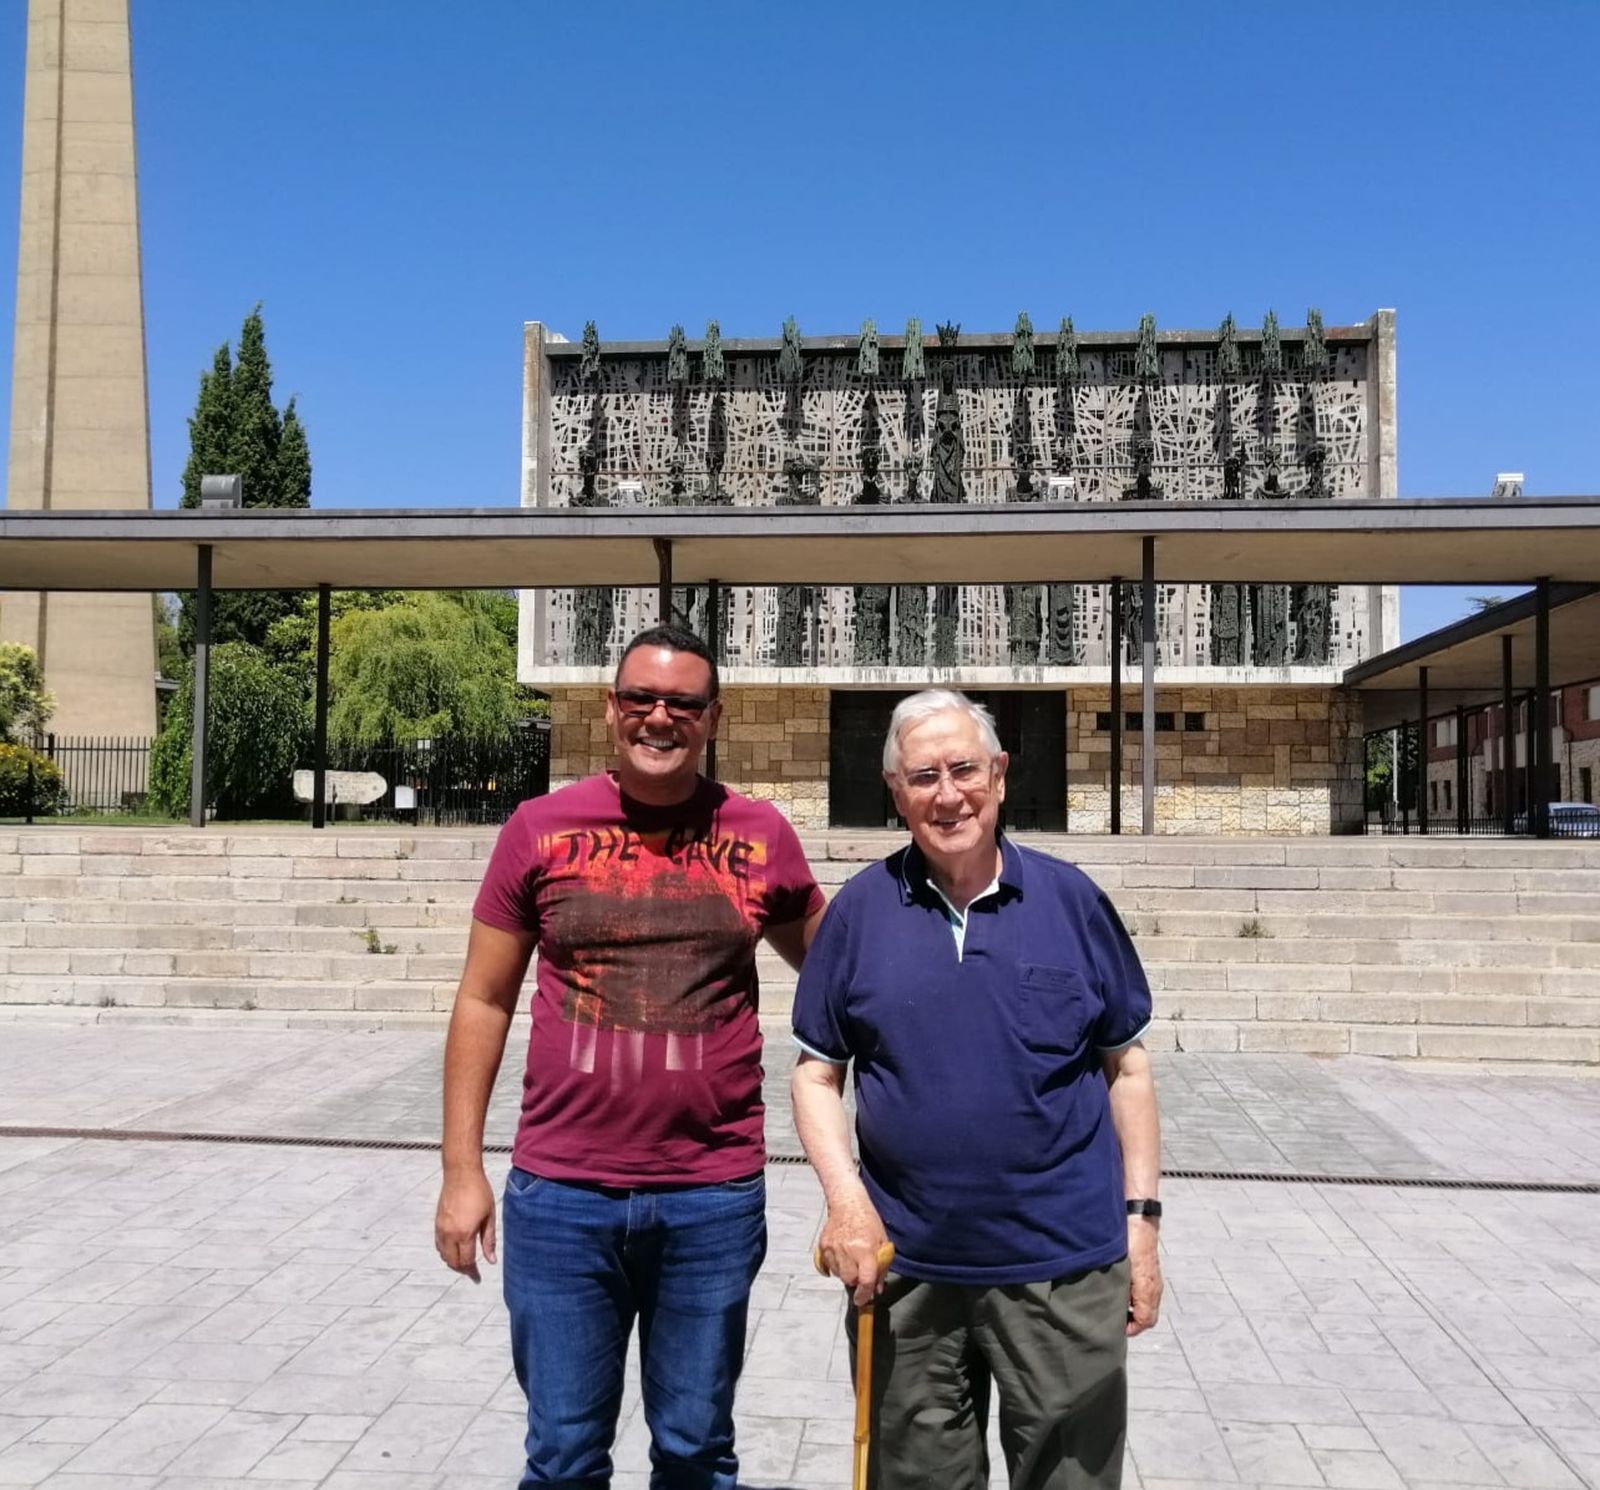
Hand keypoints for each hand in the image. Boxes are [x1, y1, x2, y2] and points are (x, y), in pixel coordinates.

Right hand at [435, 1167, 496, 1281]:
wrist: (461, 1174)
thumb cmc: (479, 1191)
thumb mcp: (489, 1216)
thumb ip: (488, 1240)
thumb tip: (491, 1260)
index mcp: (465, 1233)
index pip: (466, 1261)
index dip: (472, 1272)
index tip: (477, 1278)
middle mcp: (450, 1234)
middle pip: (453, 1262)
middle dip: (462, 1269)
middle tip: (472, 1272)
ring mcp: (441, 1229)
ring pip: (444, 1255)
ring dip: (453, 1262)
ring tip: (464, 1262)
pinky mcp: (437, 1223)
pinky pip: (438, 1245)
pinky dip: (445, 1252)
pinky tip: (454, 1250)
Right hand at [815, 1194, 891, 1307]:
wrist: (847, 1201)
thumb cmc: (867, 1219)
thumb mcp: (882, 1241)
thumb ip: (881, 1266)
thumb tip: (876, 1288)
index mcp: (865, 1249)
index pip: (865, 1280)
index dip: (865, 1294)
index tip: (863, 1300)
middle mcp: (847, 1250)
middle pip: (849, 1280)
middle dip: (856, 1281)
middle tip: (861, 1271)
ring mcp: (832, 1248)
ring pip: (838, 1274)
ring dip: (846, 1272)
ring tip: (852, 1258)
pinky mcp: (823, 1246)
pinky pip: (828, 1266)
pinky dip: (835, 1266)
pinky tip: (841, 1256)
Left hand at [1125, 1217, 1162, 1335]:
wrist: (1138, 1220)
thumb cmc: (1127, 1242)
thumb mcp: (1120, 1269)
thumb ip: (1118, 1290)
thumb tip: (1112, 1308)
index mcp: (1147, 1290)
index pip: (1145, 1321)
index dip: (1131, 1329)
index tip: (1117, 1328)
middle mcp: (1154, 1287)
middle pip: (1149, 1317)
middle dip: (1134, 1323)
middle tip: (1116, 1321)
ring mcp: (1154, 1280)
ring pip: (1149, 1305)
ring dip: (1135, 1311)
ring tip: (1117, 1308)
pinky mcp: (1151, 1272)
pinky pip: (1148, 1294)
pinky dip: (1138, 1299)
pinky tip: (1123, 1292)